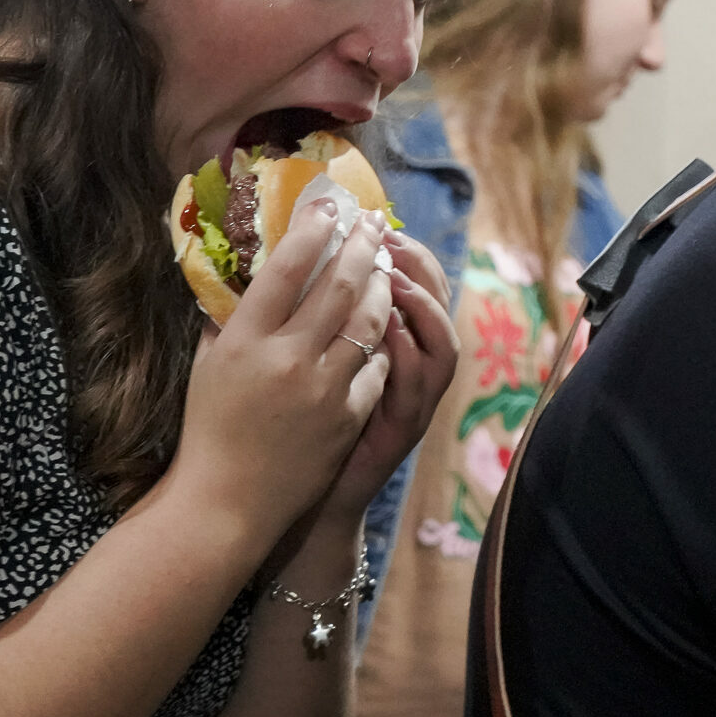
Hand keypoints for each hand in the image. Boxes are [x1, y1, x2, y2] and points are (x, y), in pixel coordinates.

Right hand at [164, 201, 396, 551]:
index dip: (311, 230)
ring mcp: (322, 389)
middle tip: (372, 221)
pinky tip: (383, 325)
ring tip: (384, 264)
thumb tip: (247, 269)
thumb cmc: (210, 429)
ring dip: (380, 285)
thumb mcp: (208, 364)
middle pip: (338, 284)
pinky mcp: (347, 417)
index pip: (285, 268)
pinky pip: (376, 366)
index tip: (328, 206)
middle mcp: (287, 358)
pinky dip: (381, 342)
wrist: (226, 503)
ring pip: (367, 320)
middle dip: (361, 245)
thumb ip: (227, 316)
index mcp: (245, 340)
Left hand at [316, 229, 458, 520]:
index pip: (412, 282)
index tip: (374, 220)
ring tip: (396, 279)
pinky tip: (392, 333)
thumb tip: (272, 258)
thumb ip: (302, 316)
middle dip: (416, 264)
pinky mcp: (403, 429)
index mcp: (387, 343)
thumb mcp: (303, 360)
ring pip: (443, 344)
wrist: (292, 497)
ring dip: (424, 307)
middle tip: (388, 237)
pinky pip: (419, 388)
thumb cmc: (290, 424)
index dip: (402, 249)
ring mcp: (412, 399)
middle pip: (437, 301)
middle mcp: (410, 367)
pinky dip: (410, 357)